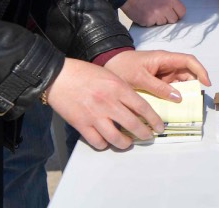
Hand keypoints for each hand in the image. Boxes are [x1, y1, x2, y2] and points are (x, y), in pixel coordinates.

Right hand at [45, 58, 159, 149]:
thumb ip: (123, 90)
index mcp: (118, 88)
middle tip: (148, 137)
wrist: (58, 76)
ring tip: (128, 143)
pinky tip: (106, 141)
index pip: (143, 107)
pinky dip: (104, 144)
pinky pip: (97, 142)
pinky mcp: (81, 125)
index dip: (154, 120)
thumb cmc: (84, 73)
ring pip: (117, 138)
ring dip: (125, 143)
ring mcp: (95, 115)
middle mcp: (109, 103)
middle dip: (144, 134)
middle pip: (133, 125)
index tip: (159, 127)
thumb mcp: (109, 76)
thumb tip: (136, 106)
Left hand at [103, 49, 210, 100]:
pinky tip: (175, 107)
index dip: (200, 71)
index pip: (188, 61)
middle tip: (195, 101)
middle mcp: (167, 65)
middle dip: (194, 85)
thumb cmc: (123, 67)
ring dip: (185, 93)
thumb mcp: (140, 78)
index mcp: (164, 58)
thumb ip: (159, 87)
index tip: (206, 84)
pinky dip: (174, 97)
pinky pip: (171, 88)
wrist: (108, 64)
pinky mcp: (158, 81)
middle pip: (187, 73)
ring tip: (187, 107)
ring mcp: (163, 73)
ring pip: (180, 82)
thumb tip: (179, 97)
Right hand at [120, 0, 185, 26]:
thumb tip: (177, 11)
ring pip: (163, 24)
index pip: (182, 12)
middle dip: (168, 18)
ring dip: (158, 20)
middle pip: (174, 20)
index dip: (177, 14)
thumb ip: (170, 1)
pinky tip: (145, 14)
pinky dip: (149, 22)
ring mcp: (157, 15)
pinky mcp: (148, 21)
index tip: (173, 14)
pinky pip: (153, 25)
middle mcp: (165, 8)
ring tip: (150, 12)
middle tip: (160, 13)